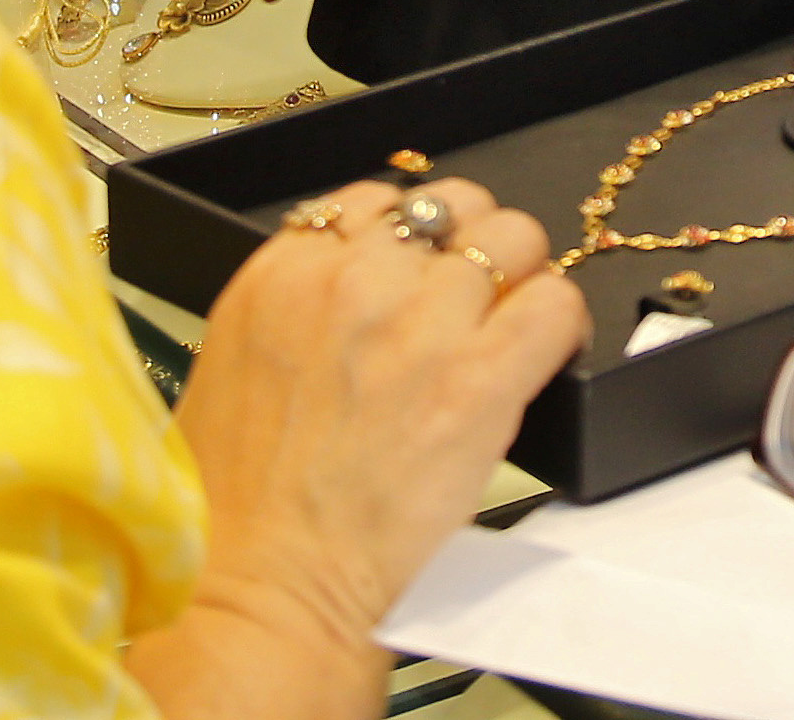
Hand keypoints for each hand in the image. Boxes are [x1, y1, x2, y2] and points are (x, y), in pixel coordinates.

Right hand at [138, 174, 584, 715]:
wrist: (268, 592)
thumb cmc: (236, 514)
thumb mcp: (230, 376)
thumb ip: (290, 315)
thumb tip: (338, 300)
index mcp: (281, 276)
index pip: (372, 200)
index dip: (410, 236)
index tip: (422, 270)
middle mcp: (350, 281)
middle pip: (451, 207)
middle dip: (470, 247)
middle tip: (477, 300)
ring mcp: (419, 324)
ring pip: (513, 238)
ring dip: (521, 277)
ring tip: (516, 326)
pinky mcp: (479, 379)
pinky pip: (554, 302)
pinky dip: (564, 322)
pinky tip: (551, 353)